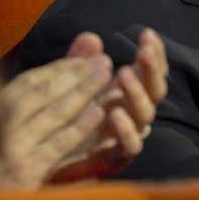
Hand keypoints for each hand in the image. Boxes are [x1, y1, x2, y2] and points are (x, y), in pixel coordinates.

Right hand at [0, 34, 114, 189]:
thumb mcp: (8, 131)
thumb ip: (35, 100)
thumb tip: (55, 70)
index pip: (28, 83)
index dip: (58, 67)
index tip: (84, 58)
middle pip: (42, 93)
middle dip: (75, 74)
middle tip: (103, 61)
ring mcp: (12, 150)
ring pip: (52, 114)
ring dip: (82, 92)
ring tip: (105, 77)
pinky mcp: (26, 173)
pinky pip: (57, 145)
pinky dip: (78, 127)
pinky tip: (99, 113)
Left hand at [50, 28, 169, 182]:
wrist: (44, 166)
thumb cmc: (62, 123)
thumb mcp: (69, 87)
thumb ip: (81, 62)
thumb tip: (91, 37)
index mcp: (125, 95)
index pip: (149, 72)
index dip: (153, 54)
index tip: (148, 34)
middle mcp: (131, 115)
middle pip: (154, 91)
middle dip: (151, 69)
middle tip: (144, 51)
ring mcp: (125, 137)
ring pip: (145, 116)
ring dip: (137, 94)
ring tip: (124, 74)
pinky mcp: (114, 161)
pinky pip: (129, 147)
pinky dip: (126, 131)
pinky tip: (116, 114)